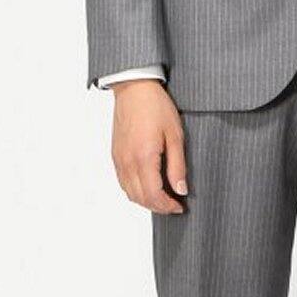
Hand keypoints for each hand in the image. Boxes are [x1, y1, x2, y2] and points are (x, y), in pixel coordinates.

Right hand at [110, 79, 187, 213]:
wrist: (134, 89)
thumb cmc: (156, 106)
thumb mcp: (175, 136)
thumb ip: (177, 166)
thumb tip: (181, 190)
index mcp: (144, 158)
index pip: (153, 195)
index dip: (167, 206)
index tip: (179, 206)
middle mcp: (127, 162)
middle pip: (140, 198)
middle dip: (158, 207)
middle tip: (174, 205)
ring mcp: (119, 159)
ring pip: (129, 193)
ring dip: (145, 201)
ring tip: (163, 198)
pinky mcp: (115, 155)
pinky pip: (123, 182)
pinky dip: (135, 190)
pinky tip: (148, 186)